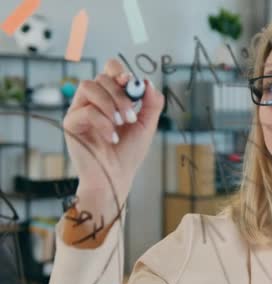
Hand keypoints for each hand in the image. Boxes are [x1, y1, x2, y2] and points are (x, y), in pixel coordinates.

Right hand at [63, 59, 164, 206]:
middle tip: (131, 117)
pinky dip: (103, 123)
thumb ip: (151, 103)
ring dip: (110, 104)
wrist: (117, 176)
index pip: (110, 69)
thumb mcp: (147, 125)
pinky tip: (111, 138)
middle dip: (120, 95)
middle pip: (101, 77)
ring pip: (89, 87)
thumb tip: (147, 81)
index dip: (120, 71)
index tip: (131, 83)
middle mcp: (93, 100)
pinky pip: (85, 111)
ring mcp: (80, 110)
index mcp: (110, 96)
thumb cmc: (129, 152)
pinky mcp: (71, 123)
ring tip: (121, 124)